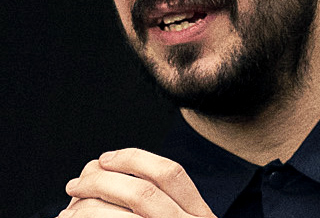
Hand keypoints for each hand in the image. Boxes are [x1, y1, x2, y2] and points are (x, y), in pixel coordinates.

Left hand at [59, 148, 216, 216]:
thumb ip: (161, 204)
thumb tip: (105, 171)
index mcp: (200, 214)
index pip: (171, 173)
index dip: (135, 159)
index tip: (105, 158)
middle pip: (143, 191)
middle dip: (104, 182)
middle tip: (76, 183)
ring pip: (128, 214)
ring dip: (91, 207)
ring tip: (69, 207)